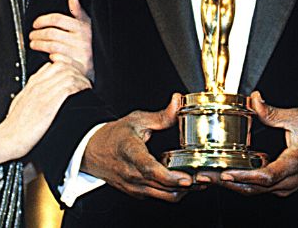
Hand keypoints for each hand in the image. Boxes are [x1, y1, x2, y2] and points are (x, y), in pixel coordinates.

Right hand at [0, 61, 90, 159]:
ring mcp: (43, 93)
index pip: (52, 65)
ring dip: (81, 79)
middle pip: (62, 65)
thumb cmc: (14, 126)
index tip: (74, 76)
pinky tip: (83, 92)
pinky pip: (69, 86)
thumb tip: (41, 92)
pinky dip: (80, 87)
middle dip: (77, 71)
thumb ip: (31, 95)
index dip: (66, 68)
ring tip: (86, 87)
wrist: (7, 139)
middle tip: (83, 81)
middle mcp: (37, 85)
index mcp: (31, 85)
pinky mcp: (49, 104)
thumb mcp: (20, 104)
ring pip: (68, 73)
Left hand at [30, 0, 93, 80]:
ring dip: (39, 45)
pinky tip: (47, 56)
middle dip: (38, 34)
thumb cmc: (90, 41)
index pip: (58, 19)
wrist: (99, 62)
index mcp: (82, 27)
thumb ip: (78, 11)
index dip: (43, 20)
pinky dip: (50, 57)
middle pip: (52, 33)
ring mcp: (80, 53)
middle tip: (32, 35)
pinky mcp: (78, 66)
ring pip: (52, 46)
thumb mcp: (87, 23)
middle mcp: (82, 40)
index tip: (36, 24)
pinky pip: (58, 59)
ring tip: (34, 44)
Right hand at [81, 93, 196, 201]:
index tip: (186, 178)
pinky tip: (183, 182)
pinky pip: (159, 196)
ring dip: (182, 191)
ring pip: (163, 196)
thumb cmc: (114, 135)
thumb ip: (161, 115)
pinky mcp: (137, 193)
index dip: (169, 176)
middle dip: (185, 185)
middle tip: (204, 178)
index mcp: (130, 152)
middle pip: (161, 187)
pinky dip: (173, 192)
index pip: (149, 169)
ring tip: (199, 181)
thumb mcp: (136, 120)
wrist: (93, 152)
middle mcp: (131, 173)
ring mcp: (133, 186)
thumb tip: (177, 101)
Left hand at [213, 91, 297, 196]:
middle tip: (204, 176)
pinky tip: (224, 176)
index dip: (245, 176)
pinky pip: (257, 189)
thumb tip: (255, 100)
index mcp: (293, 163)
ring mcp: (283, 187)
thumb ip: (274, 112)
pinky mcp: (279, 188)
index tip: (226, 173)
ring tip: (207, 177)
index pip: (267, 175)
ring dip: (229, 185)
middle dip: (226, 183)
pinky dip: (239, 183)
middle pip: (253, 188)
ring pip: (253, 191)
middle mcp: (286, 180)